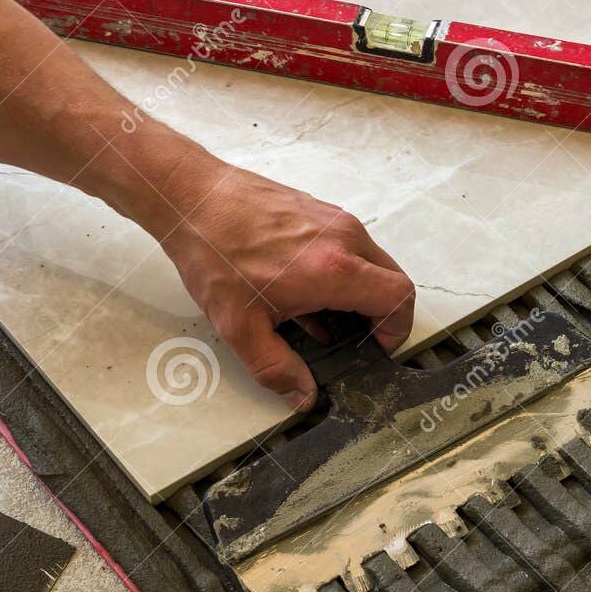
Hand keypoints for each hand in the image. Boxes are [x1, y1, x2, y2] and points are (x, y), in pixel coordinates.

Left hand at [160, 163, 414, 409]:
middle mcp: (343, 238)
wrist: (191, 197)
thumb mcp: (241, 327)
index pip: (399, 299)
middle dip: (381, 314)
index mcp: (334, 269)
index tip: (375, 347)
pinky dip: (342, 270)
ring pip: (371, 261)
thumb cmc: (213, 251)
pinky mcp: (318, 210)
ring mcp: (333, 219)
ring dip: (359, 292)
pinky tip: (303, 290)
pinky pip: (348, 245)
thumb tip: (302, 395)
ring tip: (321, 316)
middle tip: (354, 337)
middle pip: (393, 280)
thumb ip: (276, 369)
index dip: (396, 330)